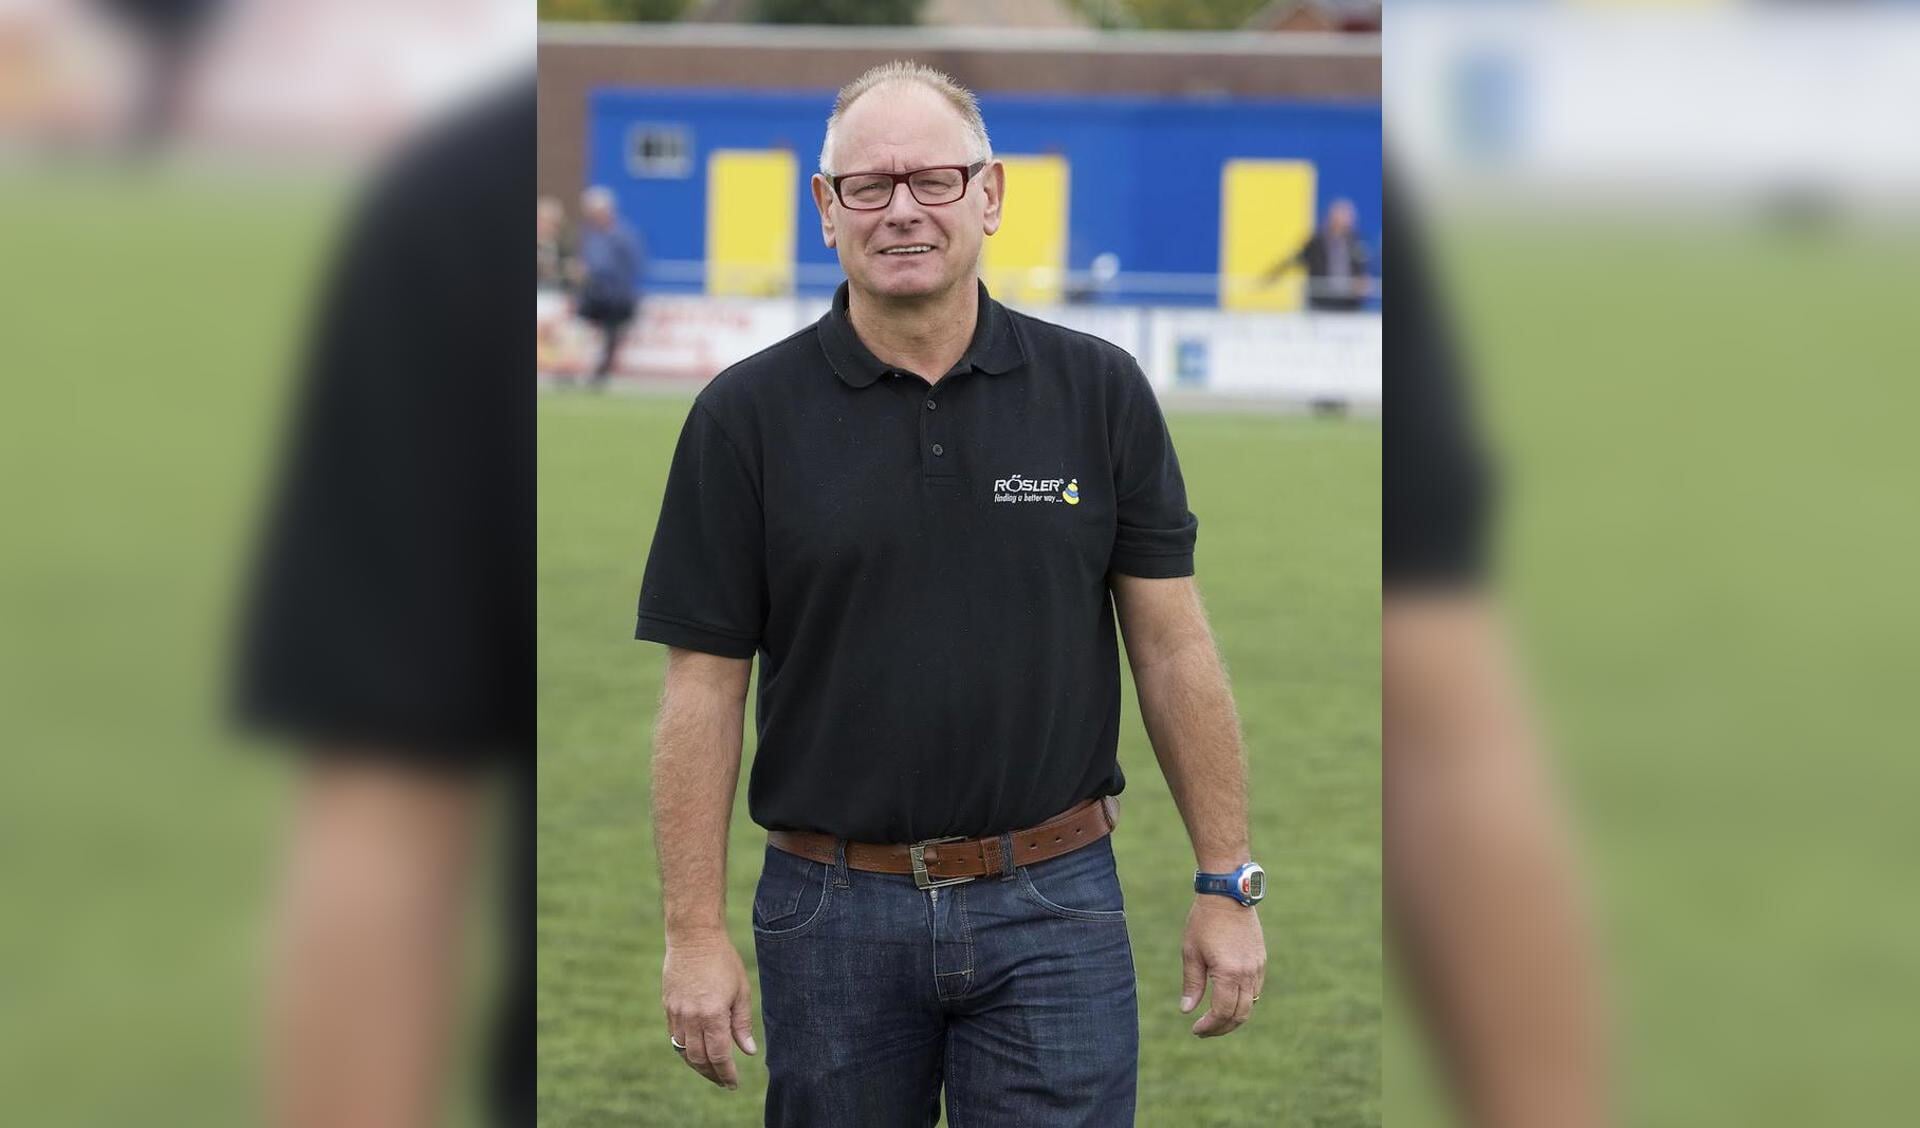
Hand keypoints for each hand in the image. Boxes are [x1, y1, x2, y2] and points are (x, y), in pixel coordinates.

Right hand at [662, 930, 756, 1089]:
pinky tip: (696, 1052)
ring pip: (683, 1052)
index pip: (719, 1056)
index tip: (734, 1084)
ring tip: (711, 1071)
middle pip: (699, 1059)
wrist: (693, 938)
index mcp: (713, 1014)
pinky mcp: (668, 1007)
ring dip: (697, 1065)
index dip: (726, 1074)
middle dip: (712, 1075)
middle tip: (723, 1082)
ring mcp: (677, 1013)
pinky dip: (685, 1050)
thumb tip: (749, 1051)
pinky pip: (674, 1037)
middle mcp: (691, 1018)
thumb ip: (742, 1024)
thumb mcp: (740, 991)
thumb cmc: (723, 961)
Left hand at [1178, 895, 1266, 1037]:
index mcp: (1228, 973)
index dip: (1209, 1026)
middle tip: (1204, 1031)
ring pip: (1250, 1005)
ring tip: (1214, 1020)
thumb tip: (1186, 1011)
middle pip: (1240, 1015)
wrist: (1228, 895)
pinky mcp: (1261, 961)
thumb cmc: (1204, 921)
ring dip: (1233, 1017)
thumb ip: (1192, 984)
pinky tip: (1226, 1000)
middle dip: (1221, 1028)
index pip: (1222, 1012)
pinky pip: (1255, 991)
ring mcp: (1257, 967)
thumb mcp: (1191, 953)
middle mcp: (1247, 973)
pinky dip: (1242, 1002)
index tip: (1195, 1030)